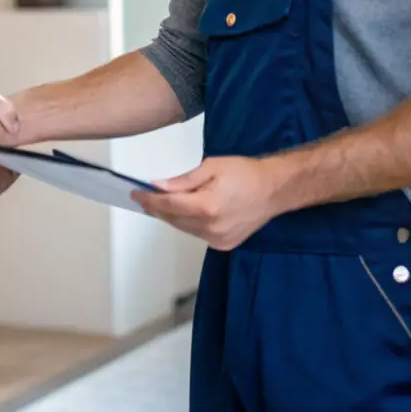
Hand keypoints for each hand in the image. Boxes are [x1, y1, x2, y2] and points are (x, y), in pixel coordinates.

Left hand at [134, 156, 284, 250]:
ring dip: (171, 216)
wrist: (275, 190)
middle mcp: (211, 227)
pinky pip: (197, 234)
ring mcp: (218, 239)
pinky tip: (185, 212)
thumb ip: (183, 180)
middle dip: (156, 208)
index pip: (168, 204)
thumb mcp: (212, 167)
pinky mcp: (224, 244)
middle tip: (143, 198)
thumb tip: (158, 186)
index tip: (135, 194)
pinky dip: (188, 224)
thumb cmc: (245, 173)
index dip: (149, 200)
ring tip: (161, 203)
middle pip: (173, 219)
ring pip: (184, 228)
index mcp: (207, 206)